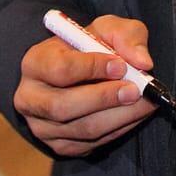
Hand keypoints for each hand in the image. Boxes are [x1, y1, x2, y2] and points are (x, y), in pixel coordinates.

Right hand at [12, 14, 157, 156]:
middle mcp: (30, 98)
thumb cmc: (90, 47)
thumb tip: (143, 62)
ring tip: (145, 102)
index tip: (120, 66)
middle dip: (105, 98)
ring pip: (83, 129)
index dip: (92, 68)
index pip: (59, 69)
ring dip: (120, 116)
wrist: (80, 73)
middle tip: (136, 90)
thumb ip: (126, 36)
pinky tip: (134, 114)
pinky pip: (92, 143)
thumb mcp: (106, 29)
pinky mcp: (60, 145)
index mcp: (35, 63)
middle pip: (63, 106)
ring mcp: (42, 127)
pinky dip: (119, 129)